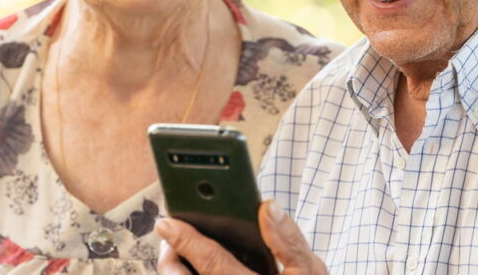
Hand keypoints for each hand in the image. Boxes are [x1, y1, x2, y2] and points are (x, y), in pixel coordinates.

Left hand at [156, 200, 327, 274]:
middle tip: (171, 239)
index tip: (168, 223)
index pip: (213, 263)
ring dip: (179, 272)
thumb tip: (267, 208)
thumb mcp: (310, 271)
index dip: (187, 240)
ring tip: (184, 254)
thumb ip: (289, 241)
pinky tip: (200, 270)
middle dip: (171, 258)